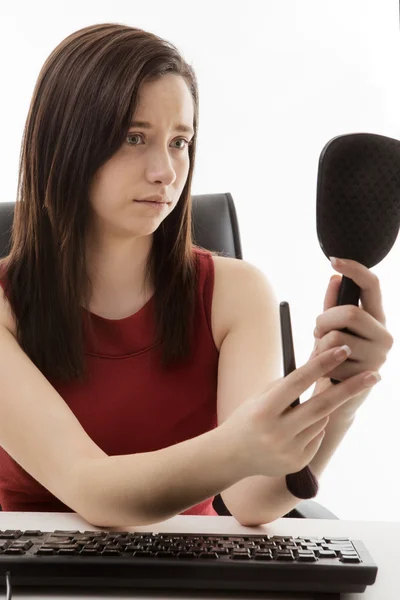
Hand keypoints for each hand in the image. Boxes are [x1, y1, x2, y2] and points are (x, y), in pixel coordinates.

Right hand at [222, 345, 380, 479]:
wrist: (232, 456)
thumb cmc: (248, 417)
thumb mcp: (260, 397)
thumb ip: (288, 385)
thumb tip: (321, 365)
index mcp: (263, 409)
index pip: (298, 382)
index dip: (321, 364)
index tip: (343, 350)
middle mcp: (276, 432)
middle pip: (322, 406)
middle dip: (350, 388)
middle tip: (374, 374)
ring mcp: (288, 450)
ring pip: (321, 420)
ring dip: (320, 410)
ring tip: (295, 414)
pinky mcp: (297, 463)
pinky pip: (318, 437)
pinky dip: (312, 429)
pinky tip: (292, 433)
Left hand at [310, 257, 393, 419]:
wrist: (336, 396)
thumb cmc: (332, 356)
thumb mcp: (330, 327)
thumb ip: (332, 304)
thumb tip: (334, 278)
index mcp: (377, 317)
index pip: (372, 285)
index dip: (354, 269)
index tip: (333, 260)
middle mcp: (384, 335)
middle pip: (350, 313)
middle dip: (324, 321)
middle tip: (317, 331)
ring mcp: (378, 356)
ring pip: (337, 338)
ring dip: (320, 345)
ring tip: (322, 354)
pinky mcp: (367, 376)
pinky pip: (334, 362)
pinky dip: (322, 365)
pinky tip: (328, 371)